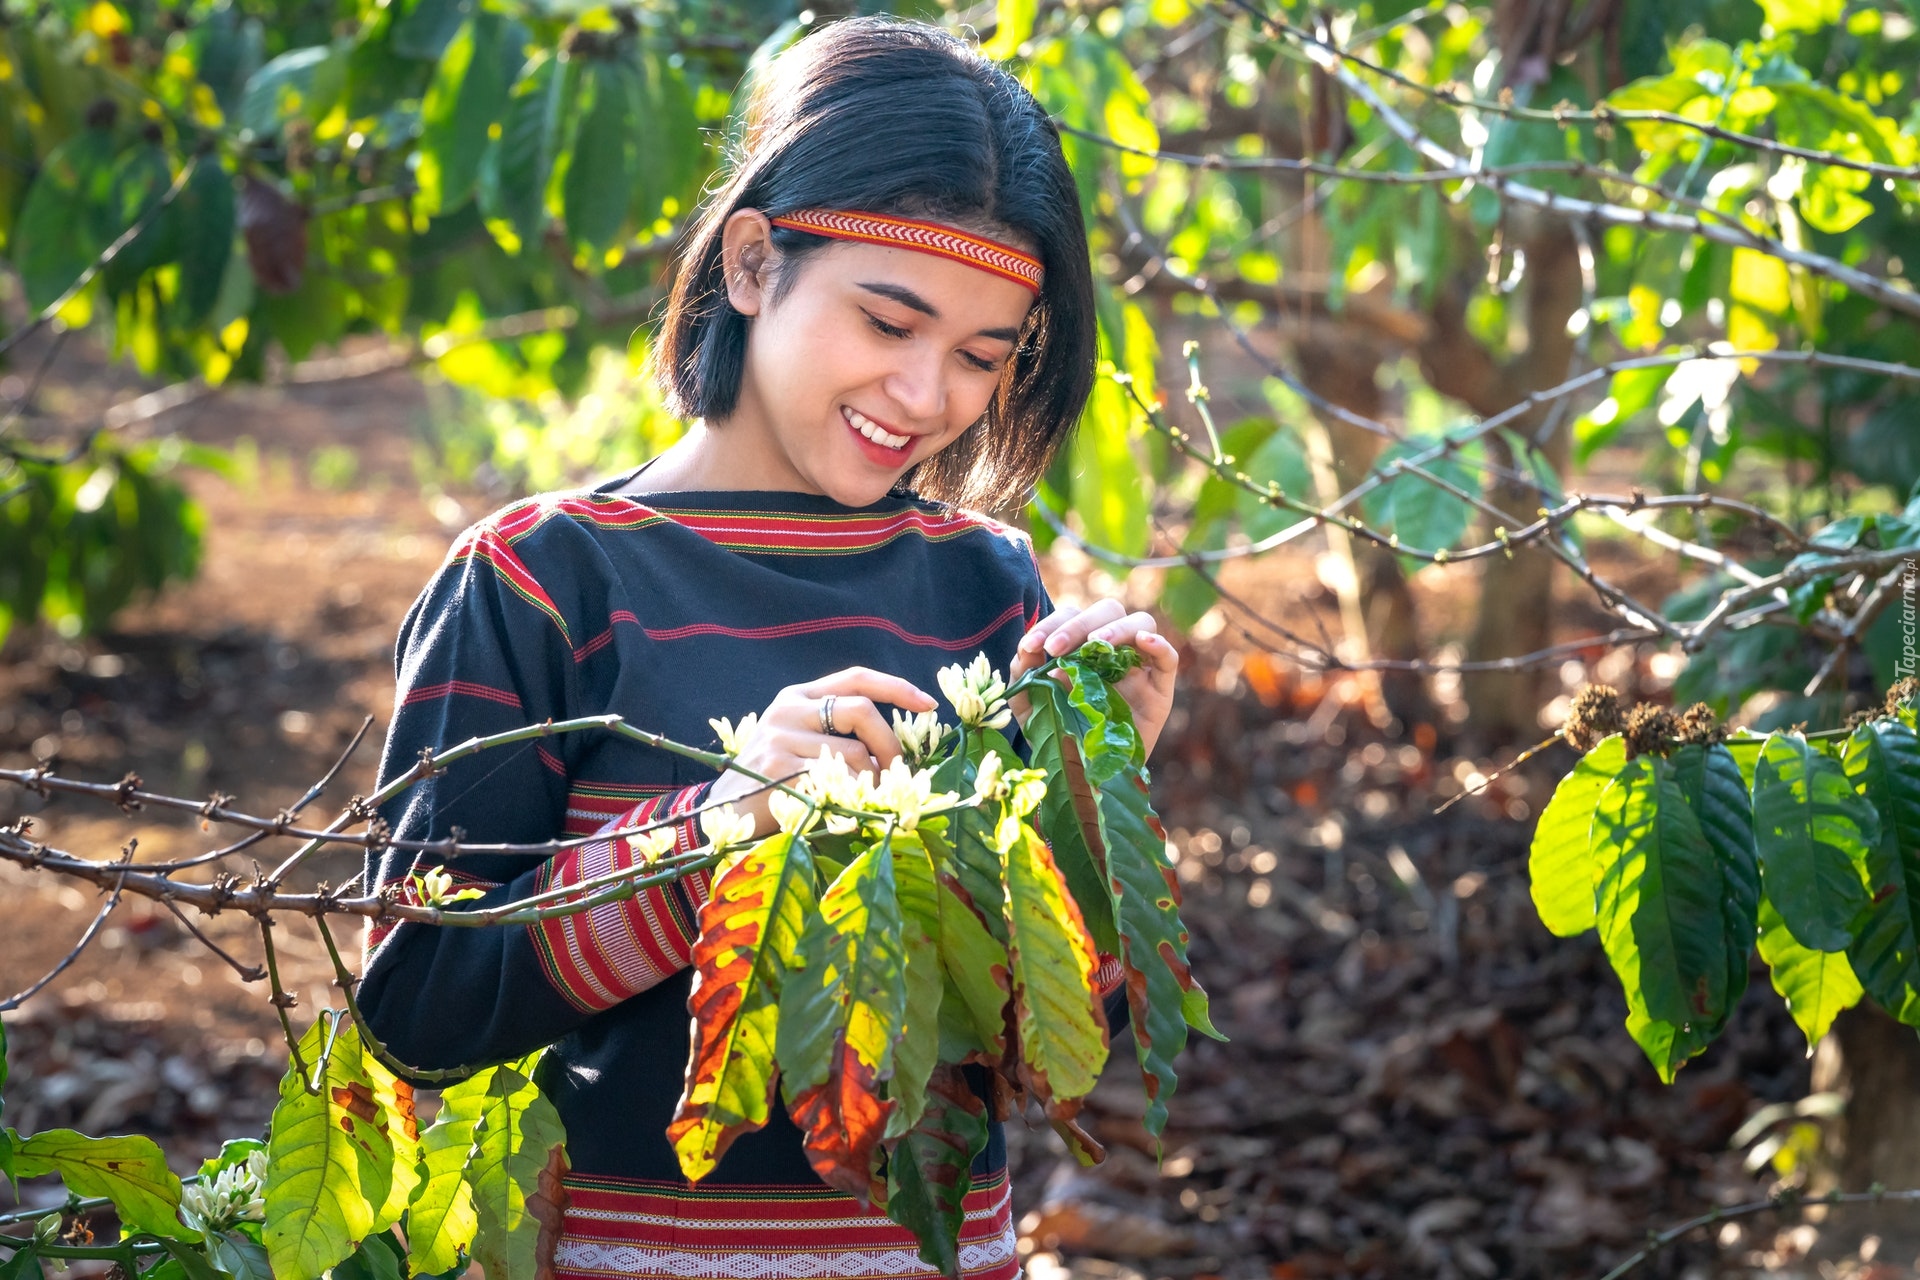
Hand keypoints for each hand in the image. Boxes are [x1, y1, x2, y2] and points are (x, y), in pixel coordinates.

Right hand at [705, 666, 936, 836]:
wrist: (723, 810)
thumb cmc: (771, 779)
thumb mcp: (798, 741)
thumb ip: (836, 732)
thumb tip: (894, 747)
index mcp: (797, 697)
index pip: (856, 678)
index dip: (897, 688)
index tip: (929, 705)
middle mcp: (788, 710)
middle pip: (862, 712)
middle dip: (891, 744)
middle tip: (901, 773)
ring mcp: (781, 738)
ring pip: (854, 754)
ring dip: (872, 780)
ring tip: (867, 798)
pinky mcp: (779, 769)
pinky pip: (838, 781)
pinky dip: (853, 797)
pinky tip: (845, 807)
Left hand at [1010, 600, 1179, 758]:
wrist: (1086, 777)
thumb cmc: (1060, 735)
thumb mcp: (1033, 706)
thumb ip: (1025, 676)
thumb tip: (1026, 649)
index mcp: (1082, 647)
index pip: (1071, 617)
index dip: (1049, 625)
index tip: (1030, 646)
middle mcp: (1113, 651)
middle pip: (1107, 611)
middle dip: (1077, 625)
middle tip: (1055, 648)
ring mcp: (1138, 668)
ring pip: (1141, 622)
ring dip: (1116, 628)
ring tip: (1094, 646)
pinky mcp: (1160, 691)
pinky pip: (1168, 659)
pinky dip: (1159, 644)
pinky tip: (1143, 641)